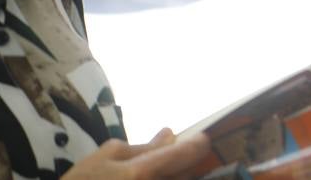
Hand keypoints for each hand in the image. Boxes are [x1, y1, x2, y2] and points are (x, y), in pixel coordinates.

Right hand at [61, 129, 211, 179]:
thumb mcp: (107, 155)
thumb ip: (142, 146)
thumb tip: (170, 134)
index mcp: (141, 172)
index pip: (186, 154)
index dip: (199, 144)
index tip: (202, 138)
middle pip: (188, 173)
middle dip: (187, 162)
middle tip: (177, 155)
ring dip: (176, 174)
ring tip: (162, 168)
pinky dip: (167, 179)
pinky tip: (156, 175)